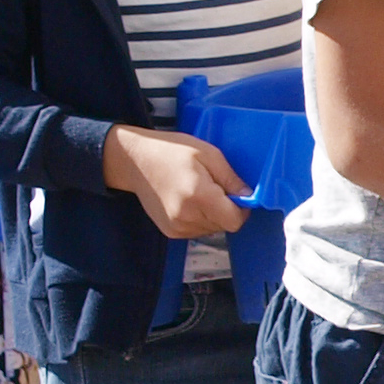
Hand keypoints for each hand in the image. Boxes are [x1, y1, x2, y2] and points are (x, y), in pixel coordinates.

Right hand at [103, 123, 247, 237]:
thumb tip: (248, 196)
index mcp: (198, 196)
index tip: (238, 195)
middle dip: (226, 209)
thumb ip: (231, 179)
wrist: (134, 161)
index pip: (234, 221)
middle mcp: (187, 217)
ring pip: (212, 229)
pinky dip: (200, 219)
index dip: (242, 209)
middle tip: (214, 187)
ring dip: (213, 215)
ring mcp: (176, 227)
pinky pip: (197, 230)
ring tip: (199, 192)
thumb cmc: (171, 151)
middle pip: (224, 225)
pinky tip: (189, 201)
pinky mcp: (170, 231)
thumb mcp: (208, 154)